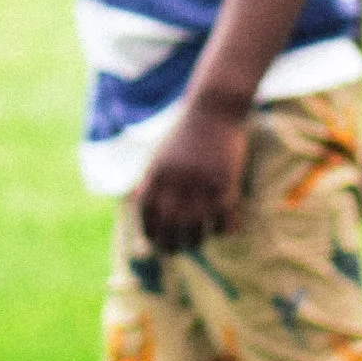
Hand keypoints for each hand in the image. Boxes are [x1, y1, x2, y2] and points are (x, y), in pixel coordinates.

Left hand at [136, 102, 247, 254]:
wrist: (213, 110)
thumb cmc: (185, 132)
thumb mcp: (159, 153)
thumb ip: (149, 177)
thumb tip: (136, 200)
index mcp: (156, 174)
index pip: (147, 214)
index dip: (149, 232)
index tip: (154, 240)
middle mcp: (176, 183)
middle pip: (169, 227)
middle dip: (169, 245)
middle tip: (174, 250)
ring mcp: (201, 185)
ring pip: (195, 229)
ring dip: (194, 241)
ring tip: (195, 241)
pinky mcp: (225, 185)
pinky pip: (221, 221)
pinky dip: (221, 230)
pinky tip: (221, 230)